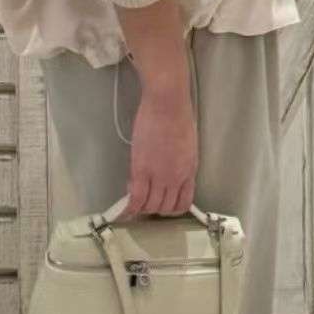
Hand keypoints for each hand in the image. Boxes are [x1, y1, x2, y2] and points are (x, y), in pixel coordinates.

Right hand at [121, 82, 197, 219]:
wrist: (167, 104)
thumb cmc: (178, 115)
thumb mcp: (187, 145)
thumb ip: (179, 162)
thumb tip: (169, 171)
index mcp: (189, 171)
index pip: (183, 203)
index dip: (171, 208)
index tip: (162, 203)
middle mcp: (176, 178)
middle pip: (165, 207)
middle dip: (154, 208)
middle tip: (145, 199)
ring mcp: (159, 176)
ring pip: (150, 206)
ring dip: (142, 208)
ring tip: (134, 199)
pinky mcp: (141, 170)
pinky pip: (136, 198)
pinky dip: (129, 208)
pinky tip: (124, 210)